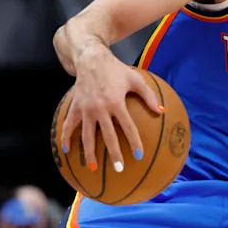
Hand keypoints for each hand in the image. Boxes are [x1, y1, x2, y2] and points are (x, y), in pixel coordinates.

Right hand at [62, 45, 162, 172]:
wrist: (90, 58)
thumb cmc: (116, 70)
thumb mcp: (136, 79)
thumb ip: (149, 96)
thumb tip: (161, 112)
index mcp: (116, 103)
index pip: (127, 127)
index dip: (134, 142)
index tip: (138, 155)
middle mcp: (100, 108)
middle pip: (108, 136)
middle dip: (114, 154)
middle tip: (119, 169)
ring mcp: (85, 109)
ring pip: (87, 136)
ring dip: (89, 153)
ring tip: (92, 168)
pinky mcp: (75, 107)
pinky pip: (68, 126)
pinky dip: (66, 138)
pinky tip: (67, 152)